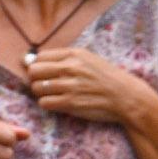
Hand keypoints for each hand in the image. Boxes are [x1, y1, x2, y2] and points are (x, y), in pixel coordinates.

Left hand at [24, 47, 152, 127]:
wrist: (126, 96)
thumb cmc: (106, 78)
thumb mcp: (88, 59)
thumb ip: (63, 59)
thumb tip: (30, 61)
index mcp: (74, 54)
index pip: (39, 57)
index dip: (38, 66)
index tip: (44, 73)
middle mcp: (70, 67)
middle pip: (33, 71)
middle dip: (36, 79)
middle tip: (46, 85)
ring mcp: (70, 85)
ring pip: (36, 88)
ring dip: (42, 93)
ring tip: (54, 94)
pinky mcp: (71, 102)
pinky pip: (44, 103)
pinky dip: (48, 104)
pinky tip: (58, 103)